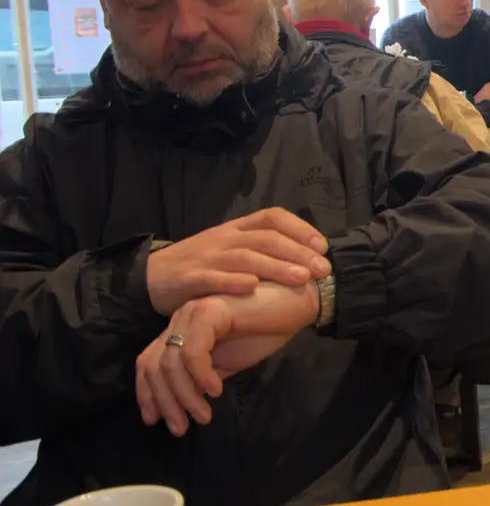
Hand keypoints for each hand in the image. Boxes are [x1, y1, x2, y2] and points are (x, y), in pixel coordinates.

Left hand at [135, 282, 318, 435]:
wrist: (298, 303)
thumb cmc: (268, 329)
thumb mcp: (229, 361)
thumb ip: (203, 377)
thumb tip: (184, 403)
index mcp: (183, 330)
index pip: (149, 362)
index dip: (148, 393)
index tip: (156, 421)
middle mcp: (181, 320)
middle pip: (153, 365)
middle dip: (164, 401)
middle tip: (180, 428)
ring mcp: (193, 313)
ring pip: (170, 362)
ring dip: (184, 395)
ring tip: (203, 415)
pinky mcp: (210, 311)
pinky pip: (194, 352)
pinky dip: (201, 376)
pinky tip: (217, 390)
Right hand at [146, 208, 329, 315]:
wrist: (149, 277)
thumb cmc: (200, 265)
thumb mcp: (230, 249)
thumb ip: (260, 248)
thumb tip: (305, 256)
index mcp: (236, 228)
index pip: (272, 217)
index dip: (300, 228)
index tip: (323, 246)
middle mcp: (224, 238)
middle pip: (265, 238)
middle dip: (297, 252)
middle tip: (322, 269)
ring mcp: (206, 257)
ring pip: (245, 257)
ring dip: (275, 267)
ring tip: (301, 278)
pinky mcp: (189, 278)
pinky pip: (212, 278)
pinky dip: (232, 281)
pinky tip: (253, 287)